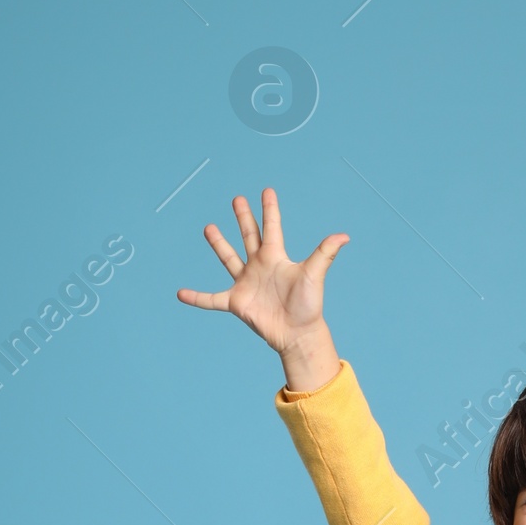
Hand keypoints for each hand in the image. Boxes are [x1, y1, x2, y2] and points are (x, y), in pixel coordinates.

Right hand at [177, 188, 346, 388]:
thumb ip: (324, 253)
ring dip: (219, 244)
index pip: (271, 227)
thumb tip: (344, 235)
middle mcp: (259, 266)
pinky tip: (181, 294)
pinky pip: (212, 299)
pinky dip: (197, 298)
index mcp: (276, 257)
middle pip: (249, 236)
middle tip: (237, 199)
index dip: (269, 209)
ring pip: (229, 259)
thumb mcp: (315, 275)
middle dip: (243, 218)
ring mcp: (246, 283)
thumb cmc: (308, 305)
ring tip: (209, 227)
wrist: (298, 334)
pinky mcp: (237, 302)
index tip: (266, 190)